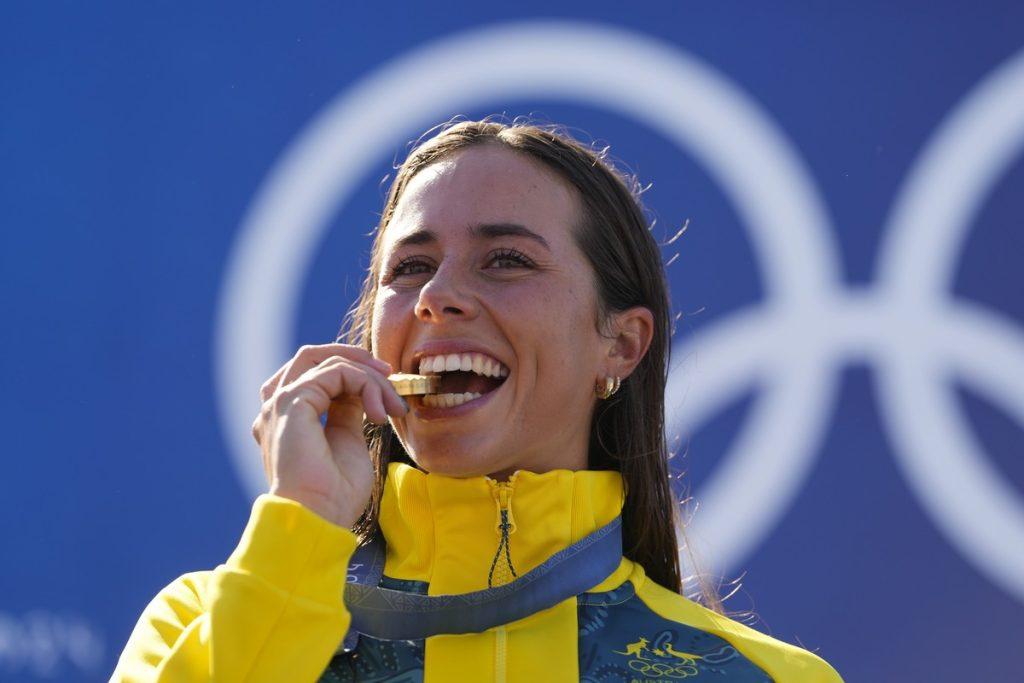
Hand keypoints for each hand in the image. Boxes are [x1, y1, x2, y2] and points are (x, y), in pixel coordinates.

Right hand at [250, 343, 406, 527]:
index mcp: (286, 418)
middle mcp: (277, 407)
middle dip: (357, 361)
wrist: (319, 518)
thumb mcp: (347, 441)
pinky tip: (377, 413)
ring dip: (368, 376)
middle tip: (390, 375)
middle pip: (314, 357)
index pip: (317, 374)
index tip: (387, 390)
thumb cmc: (334, 494)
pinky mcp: (292, 401)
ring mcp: (280, 402)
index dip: (354, 373)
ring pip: (329, 361)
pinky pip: (336, 371)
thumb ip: (348, 412)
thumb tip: (361, 390)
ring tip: (390, 406)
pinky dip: (365, 383)